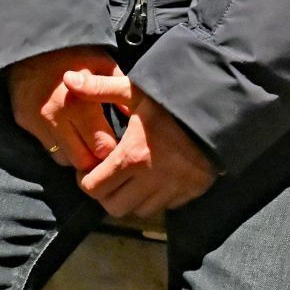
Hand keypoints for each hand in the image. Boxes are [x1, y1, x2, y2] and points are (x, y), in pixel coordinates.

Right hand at [9, 47, 123, 170]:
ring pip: (64, 160)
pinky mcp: (26, 125)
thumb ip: (118, 90)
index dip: (114, 150)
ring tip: (87, 144)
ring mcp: (39, 125)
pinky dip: (61, 148)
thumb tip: (134, 115)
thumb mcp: (102, 63)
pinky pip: (48, 149)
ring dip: (78, 155)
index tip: (120, 145)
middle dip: (97, 159)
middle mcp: (57, 120)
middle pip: (84, 161)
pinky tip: (69, 135)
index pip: (103, 147)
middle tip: (105, 149)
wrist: (30, 43)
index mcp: (80, 105)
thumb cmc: (72, 52)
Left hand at [63, 73, 217, 217]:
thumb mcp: (135, 89)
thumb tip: (67, 79)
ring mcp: (172, 189)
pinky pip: (165, 207)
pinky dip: (155, 198)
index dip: (85, 180)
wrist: (222, 108)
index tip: (88, 168)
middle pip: (113, 207)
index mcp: (132, 156)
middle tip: (107, 175)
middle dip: (105, 194)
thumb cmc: (173, 98)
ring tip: (131, 178)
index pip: (94, 188)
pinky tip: (155, 179)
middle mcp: (150, 179)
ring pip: (139, 211)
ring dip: (130, 198)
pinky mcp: (190, 192)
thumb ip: (99, 88)